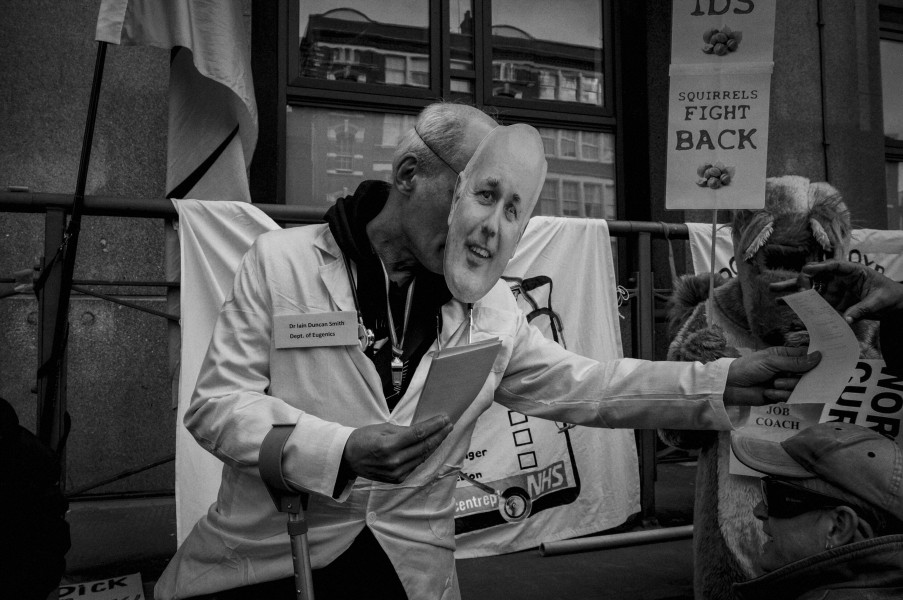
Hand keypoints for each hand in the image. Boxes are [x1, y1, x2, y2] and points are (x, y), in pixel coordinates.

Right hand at [342, 415, 451, 483]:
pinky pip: (415, 465)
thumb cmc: (363, 439)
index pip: (418, 434)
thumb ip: (404, 430)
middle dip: (439, 434)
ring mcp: (396, 473)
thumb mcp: (382, 428)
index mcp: (389, 446)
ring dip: (435, 445)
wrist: (348, 458)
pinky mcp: (397, 479)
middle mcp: (394, 461)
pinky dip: (424, 455)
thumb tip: (423, 430)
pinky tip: (430, 446)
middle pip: (424, 446)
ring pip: (422, 457)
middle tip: (448, 425)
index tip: (444, 418)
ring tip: (443, 434)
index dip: (434, 426)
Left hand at [723, 346, 820, 405]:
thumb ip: (794, 362)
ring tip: (773, 384)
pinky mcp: (780, 396)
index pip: (807, 356)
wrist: (731, 386)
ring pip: (800, 387)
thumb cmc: (749, 368)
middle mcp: (788, 369)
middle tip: (786, 377)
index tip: (826, 363)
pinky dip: (780, 395)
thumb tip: (818, 357)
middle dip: (799, 377)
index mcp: (786, 355)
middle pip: (807, 374)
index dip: (816, 360)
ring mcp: (785, 383)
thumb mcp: (771, 361)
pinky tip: (768, 392)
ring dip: (787, 386)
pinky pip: (790, 397)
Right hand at [770, 260, 902, 323]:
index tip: (806, 273)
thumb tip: (846, 319)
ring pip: (810, 291)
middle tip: (781, 288)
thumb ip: (862, 309)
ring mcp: (835, 291)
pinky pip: (816, 305)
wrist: (895, 304)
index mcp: (852, 271)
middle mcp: (839, 279)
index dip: (818, 268)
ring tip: (773, 291)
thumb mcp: (879, 301)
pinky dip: (802, 307)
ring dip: (792, 293)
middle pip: (814, 277)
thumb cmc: (890, 295)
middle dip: (796, 282)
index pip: (833, 266)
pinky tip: (786, 307)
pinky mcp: (834, 303)